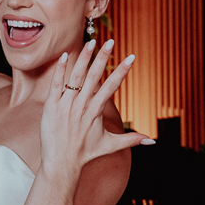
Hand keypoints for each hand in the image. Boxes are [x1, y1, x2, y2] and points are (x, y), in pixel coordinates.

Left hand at [40, 39, 150, 174]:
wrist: (61, 163)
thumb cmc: (85, 154)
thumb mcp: (111, 146)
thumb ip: (132, 140)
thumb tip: (153, 141)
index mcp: (96, 111)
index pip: (112, 86)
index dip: (122, 70)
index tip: (131, 57)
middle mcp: (82, 105)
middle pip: (95, 76)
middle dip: (103, 57)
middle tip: (110, 41)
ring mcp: (66, 105)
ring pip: (76, 76)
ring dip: (83, 58)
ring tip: (90, 42)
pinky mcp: (51, 106)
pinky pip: (56, 84)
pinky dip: (59, 70)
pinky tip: (64, 55)